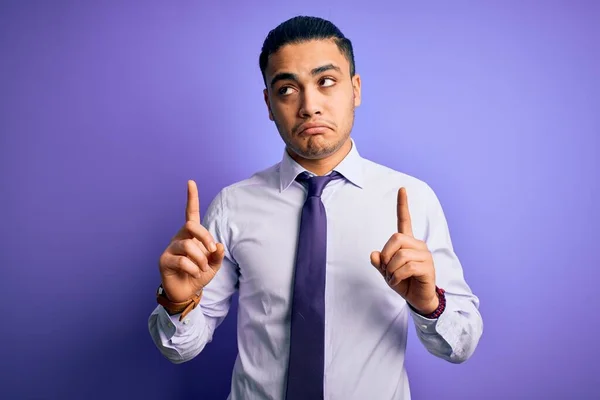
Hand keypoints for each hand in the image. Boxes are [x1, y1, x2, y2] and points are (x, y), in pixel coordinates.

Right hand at [158, 180, 224, 302]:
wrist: (187, 292)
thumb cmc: (199, 274)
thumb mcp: (213, 265)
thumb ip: (217, 255)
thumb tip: (218, 245)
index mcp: (192, 235)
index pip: (191, 213)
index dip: (191, 198)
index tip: (190, 182)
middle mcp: (180, 238)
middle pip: (191, 225)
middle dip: (205, 237)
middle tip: (211, 252)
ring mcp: (170, 248)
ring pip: (188, 245)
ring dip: (200, 259)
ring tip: (202, 269)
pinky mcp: (164, 260)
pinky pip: (182, 261)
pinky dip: (193, 269)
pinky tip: (194, 273)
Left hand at [370, 187, 437, 314]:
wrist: (417, 299)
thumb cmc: (403, 282)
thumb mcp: (386, 272)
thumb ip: (379, 262)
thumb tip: (374, 254)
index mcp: (407, 242)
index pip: (405, 220)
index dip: (403, 205)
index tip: (402, 189)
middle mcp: (418, 245)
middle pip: (396, 238)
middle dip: (386, 255)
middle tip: (387, 269)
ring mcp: (425, 255)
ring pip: (400, 255)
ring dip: (391, 269)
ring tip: (394, 277)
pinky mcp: (428, 267)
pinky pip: (407, 267)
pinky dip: (397, 276)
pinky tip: (399, 282)